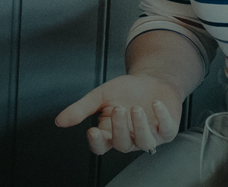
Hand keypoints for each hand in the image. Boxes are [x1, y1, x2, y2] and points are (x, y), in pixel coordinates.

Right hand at [55, 74, 183, 154]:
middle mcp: (130, 138)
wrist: (151, 81)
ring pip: (145, 142)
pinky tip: (155, 104)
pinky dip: (162, 117)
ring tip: (136, 108)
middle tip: (118, 108)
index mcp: (111, 132)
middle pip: (122, 145)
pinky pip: (167, 130)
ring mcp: (150, 136)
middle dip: (119, 127)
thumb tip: (60, 121)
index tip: (92, 131)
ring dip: (139, 126)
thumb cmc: (126, 91)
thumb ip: (80, 109)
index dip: (97, 143)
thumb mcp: (99, 96)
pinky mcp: (167, 130)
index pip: (101, 147)